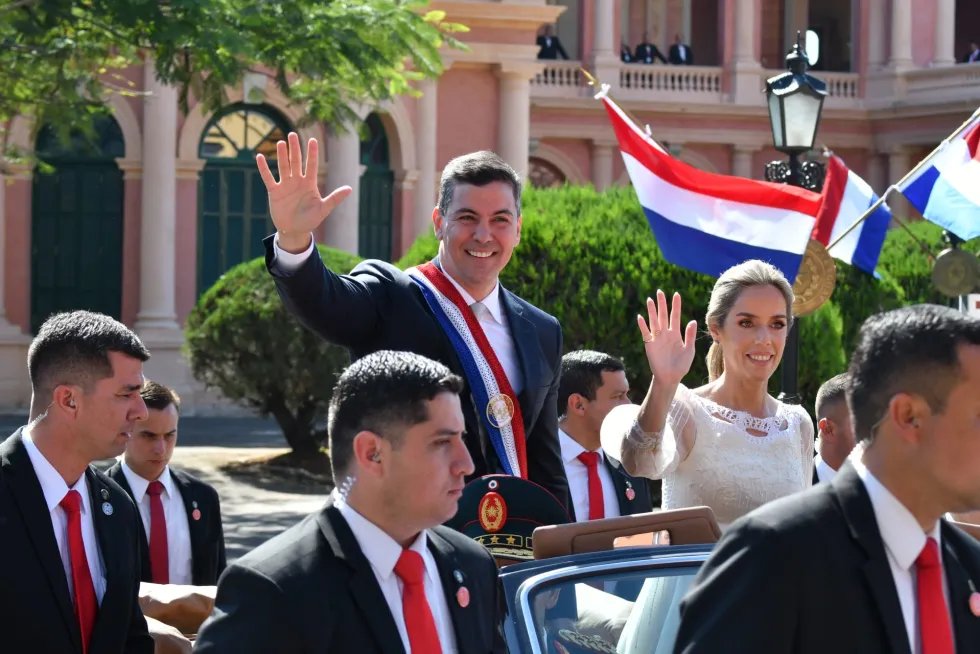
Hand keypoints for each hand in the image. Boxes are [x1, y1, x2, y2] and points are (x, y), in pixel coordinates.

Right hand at [256, 132, 352, 251]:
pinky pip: (268, 177)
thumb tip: (350, 189)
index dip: (312, 153)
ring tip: (281, 143)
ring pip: (283, 167)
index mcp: (309, 184)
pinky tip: (259, 157)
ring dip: (282, 155)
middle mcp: (297, 181)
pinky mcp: (274, 191)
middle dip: (295, 149)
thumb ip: (335, 198)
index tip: (313, 140)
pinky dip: (263, 168)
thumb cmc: (310, 220)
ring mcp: (285, 185)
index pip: (311, 165)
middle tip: (292, 134)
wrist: (295, 231)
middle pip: (296, 162)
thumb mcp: (323, 209)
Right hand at [636, 289, 697, 385]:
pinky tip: (640, 317)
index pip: (676, 316)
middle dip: (662, 304)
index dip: (676, 305)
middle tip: (660, 291)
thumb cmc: (681, 365)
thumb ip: (690, 336)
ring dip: (652, 311)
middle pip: (663, 315)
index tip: (676, 294)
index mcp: (676, 334)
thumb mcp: (689, 350)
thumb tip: (692, 321)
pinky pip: (645, 333)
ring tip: (650, 300)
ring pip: (654, 321)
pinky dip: (643, 325)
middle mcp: (666, 333)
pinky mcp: (650, 344)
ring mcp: (657, 338)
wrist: (670, 377)